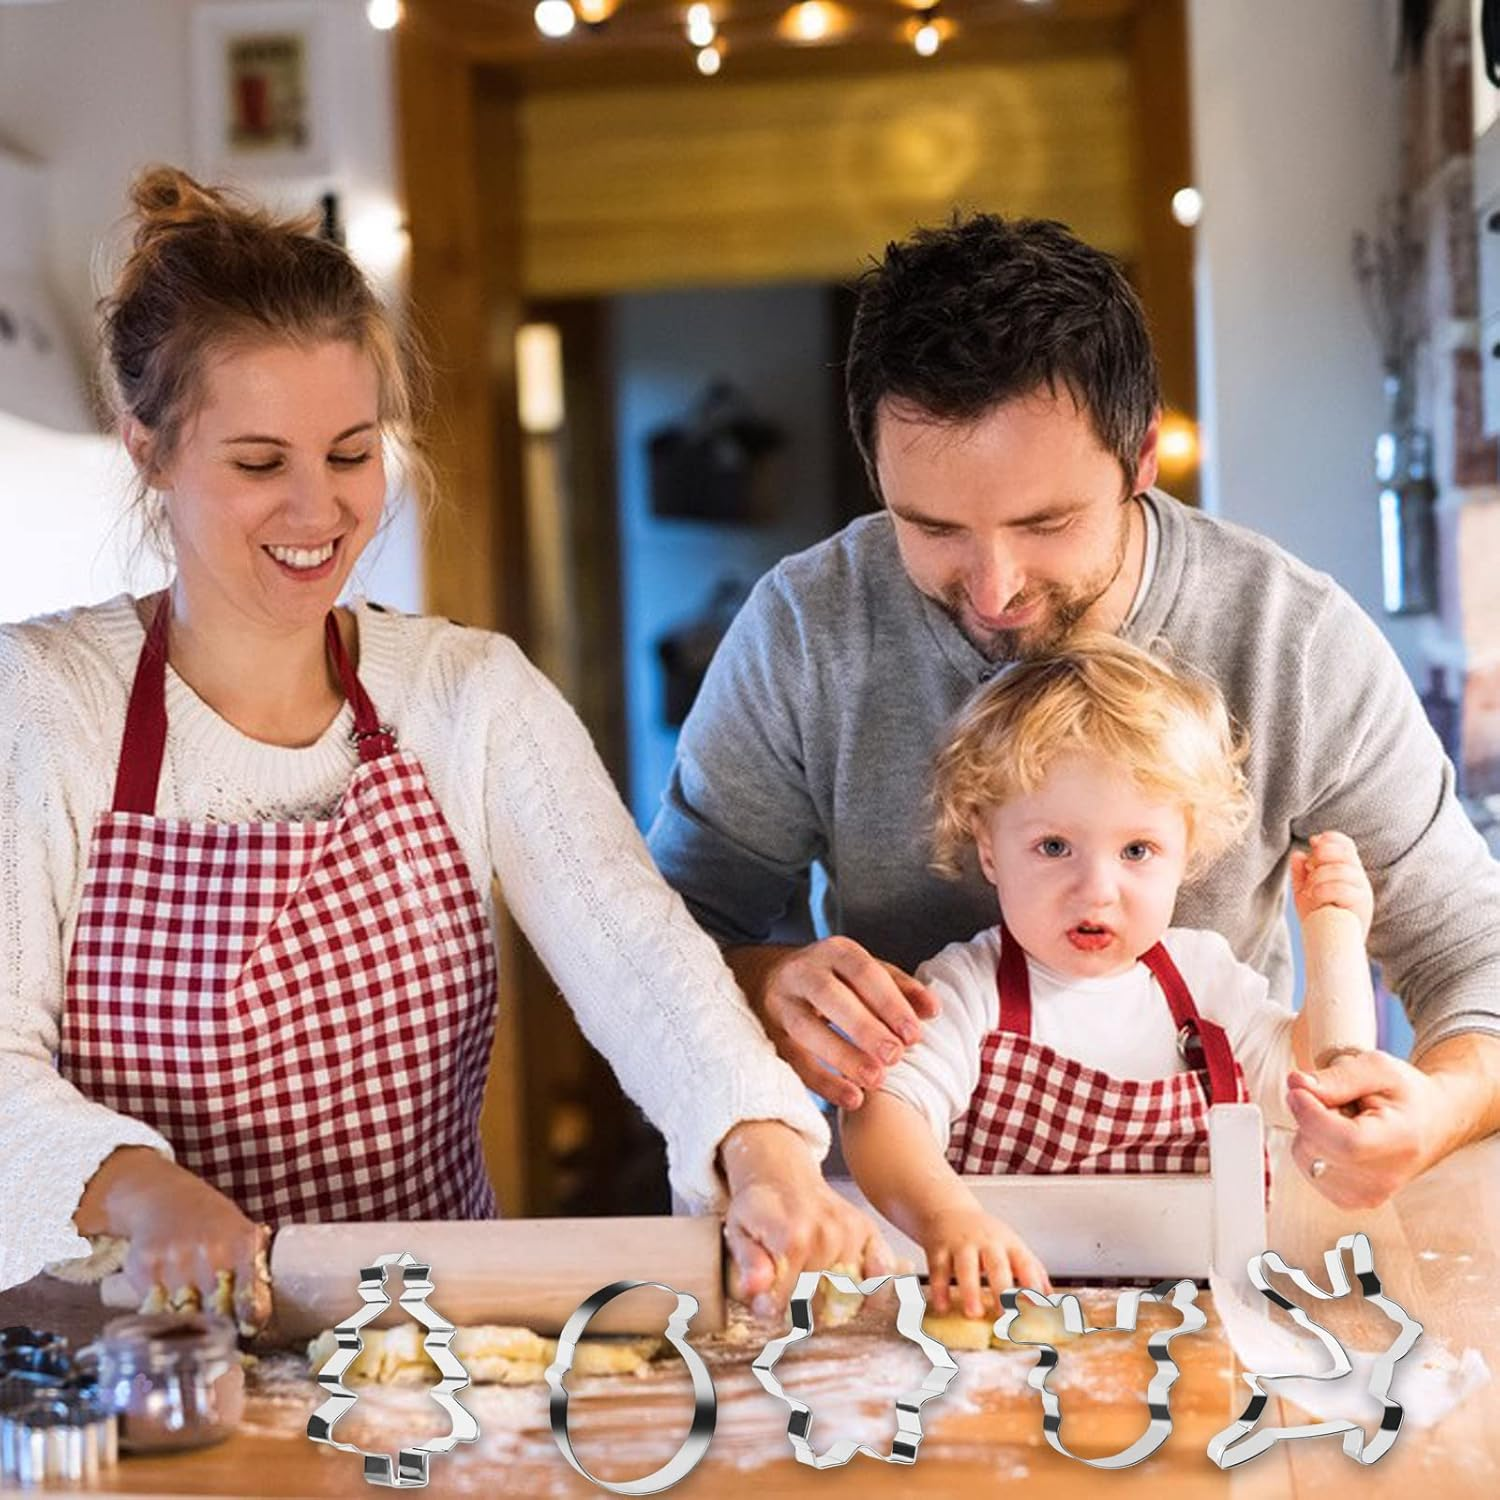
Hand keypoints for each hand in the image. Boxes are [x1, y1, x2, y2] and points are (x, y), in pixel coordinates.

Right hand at [79, 1147, 265, 1324]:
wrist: (165, 1198)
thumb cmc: (211, 1223)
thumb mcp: (242, 1234)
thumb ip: (253, 1269)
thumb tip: (259, 1317)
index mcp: (242, 1244)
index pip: (249, 1297)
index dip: (249, 1320)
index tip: (247, 1331)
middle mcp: (211, 1251)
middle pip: (216, 1313)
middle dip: (218, 1327)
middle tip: (217, 1334)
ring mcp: (176, 1260)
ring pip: (184, 1316)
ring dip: (187, 1326)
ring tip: (191, 1326)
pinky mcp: (145, 1268)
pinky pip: (154, 1309)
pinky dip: (159, 1318)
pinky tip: (166, 1313)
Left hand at [718, 1122, 894, 1317]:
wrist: (782, 1175)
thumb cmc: (758, 1208)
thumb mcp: (739, 1232)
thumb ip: (748, 1264)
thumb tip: (755, 1290)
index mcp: (793, 1237)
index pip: (788, 1301)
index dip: (773, 1309)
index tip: (765, 1304)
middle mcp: (828, 1235)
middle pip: (818, 1305)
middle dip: (799, 1310)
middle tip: (786, 1296)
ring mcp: (851, 1233)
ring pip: (846, 1298)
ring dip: (829, 1305)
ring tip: (810, 1291)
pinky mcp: (868, 1232)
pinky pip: (881, 1277)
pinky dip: (872, 1293)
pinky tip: (855, 1296)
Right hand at [756, 938, 941, 1109]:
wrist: (766, 981)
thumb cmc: (833, 979)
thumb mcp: (863, 973)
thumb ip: (899, 988)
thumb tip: (932, 1010)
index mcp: (833, 952)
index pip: (863, 971)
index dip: (889, 1003)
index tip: (914, 1034)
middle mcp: (803, 973)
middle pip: (830, 996)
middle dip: (864, 1027)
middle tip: (895, 1056)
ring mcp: (782, 1004)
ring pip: (807, 1029)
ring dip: (843, 1055)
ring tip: (876, 1079)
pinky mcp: (770, 1035)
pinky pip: (794, 1061)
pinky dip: (823, 1082)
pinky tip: (852, 1098)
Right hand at [918, 1203, 1050, 1317]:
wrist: (948, 1210)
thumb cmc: (984, 1235)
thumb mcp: (1012, 1246)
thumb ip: (1032, 1272)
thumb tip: (1054, 1301)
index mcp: (1010, 1245)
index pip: (1026, 1264)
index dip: (1033, 1286)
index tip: (1039, 1309)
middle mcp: (987, 1243)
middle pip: (996, 1265)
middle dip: (1001, 1290)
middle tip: (1006, 1315)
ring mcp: (962, 1244)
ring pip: (965, 1266)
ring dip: (970, 1290)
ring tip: (974, 1313)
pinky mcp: (938, 1248)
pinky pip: (939, 1269)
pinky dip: (940, 1289)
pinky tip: (942, 1306)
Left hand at [1286, 1050, 1447, 1208]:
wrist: (1431, 1123)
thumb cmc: (1406, 1094)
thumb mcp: (1379, 1068)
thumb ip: (1338, 1076)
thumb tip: (1296, 1084)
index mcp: (1401, 1142)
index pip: (1345, 1142)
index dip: (1311, 1114)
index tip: (1299, 1089)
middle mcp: (1386, 1179)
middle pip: (1316, 1148)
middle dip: (1312, 1116)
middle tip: (1341, 1103)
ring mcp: (1367, 1195)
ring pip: (1305, 1157)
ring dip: (1312, 1133)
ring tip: (1346, 1122)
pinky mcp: (1349, 1200)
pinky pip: (1307, 1168)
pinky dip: (1315, 1149)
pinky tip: (1340, 1140)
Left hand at [1291, 830, 1372, 937]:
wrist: (1330, 946)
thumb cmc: (1319, 917)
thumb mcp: (1305, 892)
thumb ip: (1301, 873)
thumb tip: (1298, 854)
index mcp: (1346, 870)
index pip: (1345, 845)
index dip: (1330, 839)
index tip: (1314, 843)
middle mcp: (1358, 878)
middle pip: (1344, 853)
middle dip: (1321, 857)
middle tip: (1310, 871)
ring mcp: (1362, 891)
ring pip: (1341, 870)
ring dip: (1319, 878)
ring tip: (1310, 892)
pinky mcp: (1362, 905)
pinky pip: (1343, 888)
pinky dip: (1323, 890)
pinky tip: (1315, 897)